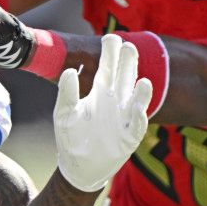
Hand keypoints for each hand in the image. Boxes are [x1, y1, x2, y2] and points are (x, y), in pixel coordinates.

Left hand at [53, 34, 152, 192]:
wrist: (79, 167)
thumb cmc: (71, 137)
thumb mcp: (63, 114)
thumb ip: (66, 93)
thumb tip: (70, 70)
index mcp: (99, 92)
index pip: (107, 68)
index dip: (109, 53)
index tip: (111, 37)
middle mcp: (114, 101)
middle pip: (124, 77)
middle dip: (127, 63)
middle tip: (129, 47)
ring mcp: (124, 118)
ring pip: (135, 98)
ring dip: (141, 91)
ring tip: (143, 80)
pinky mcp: (129, 136)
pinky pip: (137, 123)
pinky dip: (139, 114)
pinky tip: (139, 107)